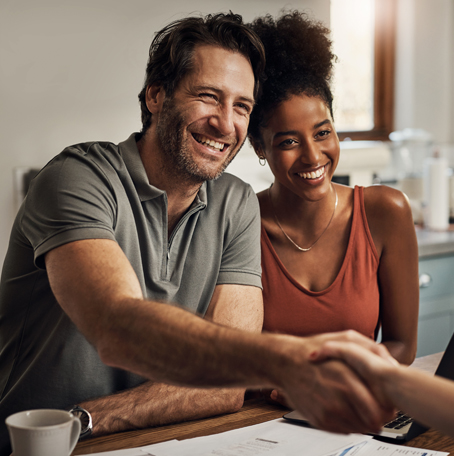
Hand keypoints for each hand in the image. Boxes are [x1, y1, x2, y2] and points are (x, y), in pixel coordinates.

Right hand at [275, 330, 395, 433]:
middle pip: (372, 423)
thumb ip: (372, 349)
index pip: (378, 409)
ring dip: (363, 421)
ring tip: (359, 407)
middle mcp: (337, 398)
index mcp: (346, 379)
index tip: (387, 404)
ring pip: (359, 429)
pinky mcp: (319, 420)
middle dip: (379, 417)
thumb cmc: (313, 349)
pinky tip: (345, 408)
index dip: (387, 409)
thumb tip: (391, 365)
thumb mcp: (345, 338)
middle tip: (377, 409)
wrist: (285, 362)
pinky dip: (348, 422)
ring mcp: (327, 412)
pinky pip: (344, 430)